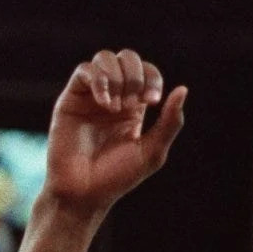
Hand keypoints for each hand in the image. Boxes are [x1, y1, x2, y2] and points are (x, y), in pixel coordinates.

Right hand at [42, 48, 186, 218]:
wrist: (82, 193)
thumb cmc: (116, 178)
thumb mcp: (152, 151)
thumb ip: (170, 123)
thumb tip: (183, 89)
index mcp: (133, 107)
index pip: (146, 72)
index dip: (152, 78)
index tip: (152, 102)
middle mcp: (111, 97)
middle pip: (126, 58)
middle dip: (135, 76)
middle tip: (133, 104)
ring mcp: (89, 97)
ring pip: (105, 59)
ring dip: (117, 78)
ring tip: (116, 107)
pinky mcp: (69, 100)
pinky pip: (84, 72)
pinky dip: (99, 81)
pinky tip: (105, 104)